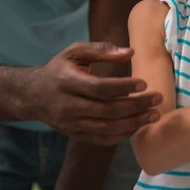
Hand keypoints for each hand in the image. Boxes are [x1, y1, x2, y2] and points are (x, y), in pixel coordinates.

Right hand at [20, 42, 161, 144]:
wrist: (32, 96)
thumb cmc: (59, 69)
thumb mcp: (74, 52)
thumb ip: (101, 50)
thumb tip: (131, 52)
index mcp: (67, 82)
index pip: (99, 88)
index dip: (123, 87)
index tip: (145, 83)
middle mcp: (68, 106)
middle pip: (107, 110)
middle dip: (136, 106)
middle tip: (157, 98)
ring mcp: (72, 124)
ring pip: (107, 127)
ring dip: (134, 123)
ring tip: (154, 114)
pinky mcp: (76, 135)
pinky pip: (102, 139)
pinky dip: (122, 135)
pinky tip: (138, 126)